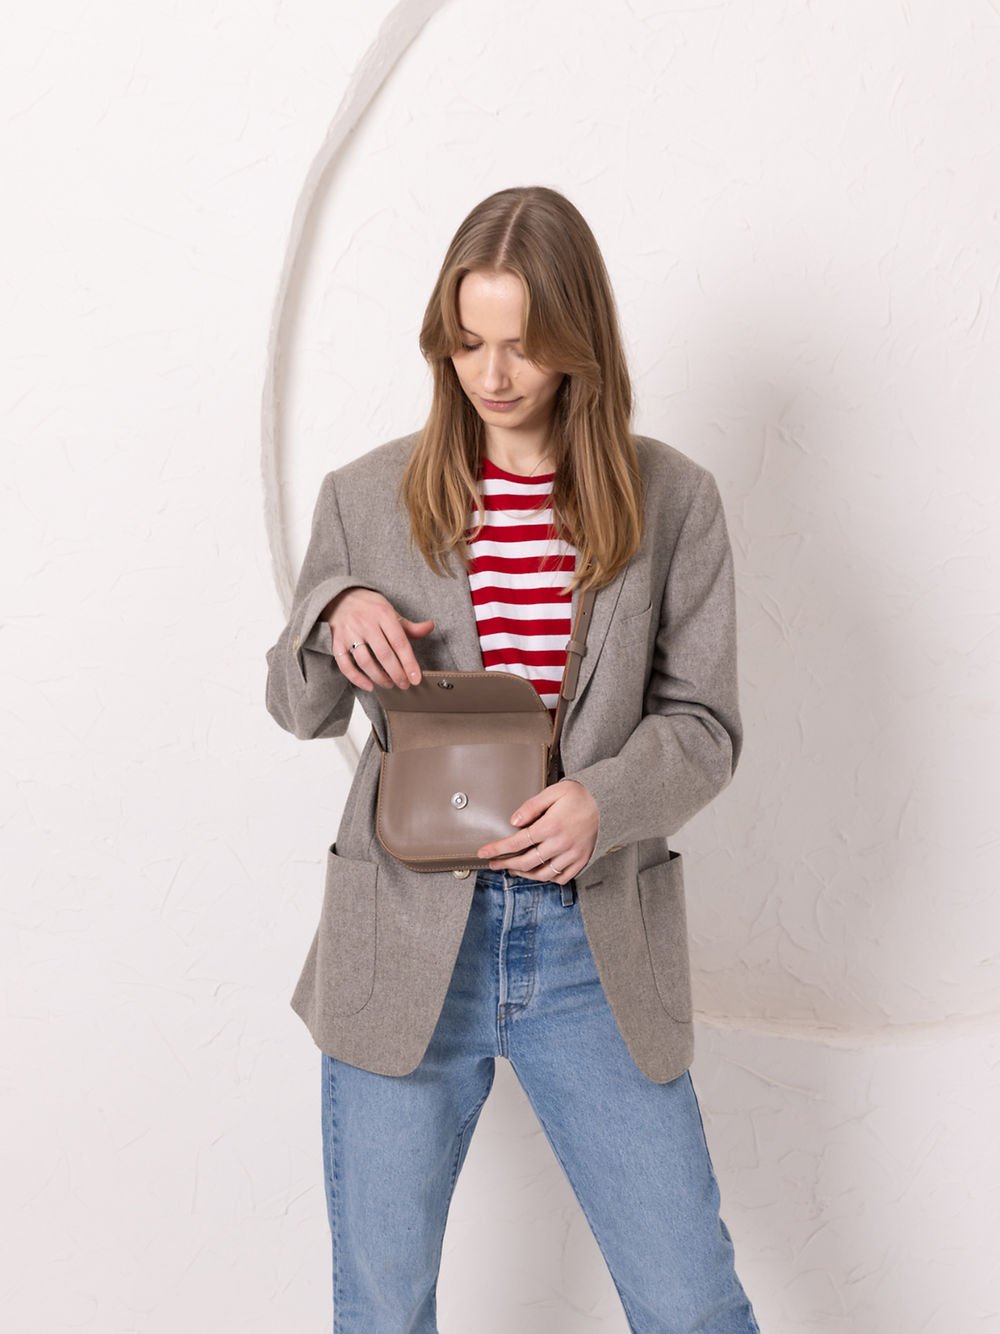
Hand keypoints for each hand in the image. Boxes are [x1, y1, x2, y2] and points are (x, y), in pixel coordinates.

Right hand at [324, 588, 434, 691]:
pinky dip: (357, 678)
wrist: (340, 597)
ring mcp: (349, 633)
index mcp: (383, 614)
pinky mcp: (337, 642)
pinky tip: (369, 686)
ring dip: (379, 677)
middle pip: (383, 654)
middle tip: (405, 684)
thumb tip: (430, 627)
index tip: (416, 678)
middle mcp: (365, 623)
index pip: (399, 642)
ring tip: (389, 684)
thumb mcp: (390, 611)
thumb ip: (409, 625)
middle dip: (396, 673)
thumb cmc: (369, 607)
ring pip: (365, 661)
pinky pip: (345, 665)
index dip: (409, 662)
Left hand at [476, 779, 597, 882]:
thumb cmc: (580, 795)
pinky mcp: (581, 861)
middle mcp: (561, 844)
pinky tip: (538, 872)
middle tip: (494, 863)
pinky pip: (561, 878)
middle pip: (526, 862)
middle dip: (506, 864)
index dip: (498, 849)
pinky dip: (547, 878)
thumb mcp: (553, 791)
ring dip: (524, 874)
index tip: (484, 853)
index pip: (517, 842)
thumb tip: (514, 821)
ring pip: (542, 874)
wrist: (608, 803)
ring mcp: (572, 855)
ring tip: (513, 869)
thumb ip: (531, 806)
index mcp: (551, 826)